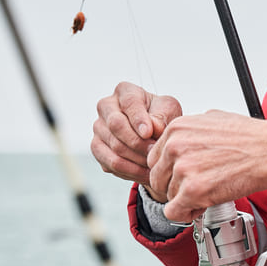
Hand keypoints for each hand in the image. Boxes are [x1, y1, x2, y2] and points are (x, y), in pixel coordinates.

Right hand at [92, 82, 182, 199]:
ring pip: (113, 148)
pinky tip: (146, 174)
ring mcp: (98, 128)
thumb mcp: (169, 111)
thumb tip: (152, 128)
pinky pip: (110, 164)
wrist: (154, 133)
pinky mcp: (97, 148)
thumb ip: (162, 116)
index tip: (150, 133)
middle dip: (138, 143)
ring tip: (154, 167)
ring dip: (136, 160)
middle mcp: (106, 107)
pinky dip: (130, 172)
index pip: (129, 103)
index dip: (138, 119)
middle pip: (116, 126)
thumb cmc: (162, 117)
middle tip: (155, 153)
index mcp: (125, 91)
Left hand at [147, 111, 266, 222]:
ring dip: (185, 200)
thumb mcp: (213, 119)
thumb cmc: (251, 137)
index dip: (169, 171)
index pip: (155, 158)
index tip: (182, 177)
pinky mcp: (193, 190)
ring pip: (168, 196)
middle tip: (196, 188)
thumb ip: (191, 131)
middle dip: (175, 187)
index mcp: (177, 129)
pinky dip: (186, 214)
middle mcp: (175, 146)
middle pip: (158, 178)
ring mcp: (182, 169)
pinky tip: (202, 205)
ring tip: (208, 193)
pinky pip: (174, 212)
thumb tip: (182, 140)